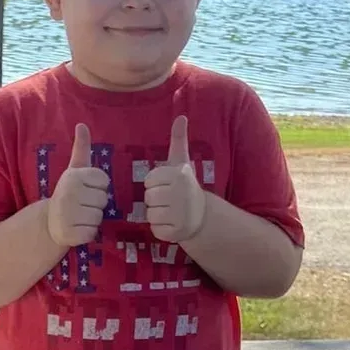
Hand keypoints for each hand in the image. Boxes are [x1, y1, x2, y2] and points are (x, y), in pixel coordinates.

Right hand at [45, 123, 109, 250]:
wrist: (49, 222)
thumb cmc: (68, 193)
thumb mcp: (74, 170)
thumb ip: (82, 148)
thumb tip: (81, 124)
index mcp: (74, 176)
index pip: (104, 181)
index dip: (98, 187)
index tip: (85, 189)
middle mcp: (69, 194)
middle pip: (103, 199)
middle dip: (96, 204)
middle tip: (81, 205)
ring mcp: (68, 215)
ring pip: (99, 217)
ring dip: (92, 219)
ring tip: (79, 216)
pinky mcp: (70, 234)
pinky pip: (92, 233)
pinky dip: (87, 233)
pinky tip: (77, 228)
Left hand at [143, 116, 205, 244]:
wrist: (201, 215)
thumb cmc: (185, 185)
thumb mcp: (182, 162)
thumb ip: (179, 140)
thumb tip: (181, 117)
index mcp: (179, 175)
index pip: (148, 181)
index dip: (154, 184)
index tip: (168, 185)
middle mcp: (180, 194)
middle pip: (148, 197)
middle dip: (155, 199)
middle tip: (169, 200)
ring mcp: (179, 214)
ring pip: (150, 214)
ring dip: (156, 215)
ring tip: (170, 211)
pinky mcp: (175, 232)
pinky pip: (155, 229)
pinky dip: (160, 228)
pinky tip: (172, 223)